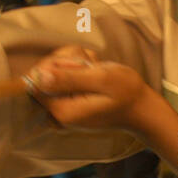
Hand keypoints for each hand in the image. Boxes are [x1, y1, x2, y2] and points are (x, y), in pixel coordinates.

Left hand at [25, 47, 149, 131]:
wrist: (142, 108)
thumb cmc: (127, 92)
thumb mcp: (100, 79)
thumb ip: (68, 78)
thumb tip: (37, 76)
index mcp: (62, 111)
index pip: (36, 81)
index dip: (53, 65)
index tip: (77, 64)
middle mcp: (57, 114)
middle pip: (42, 77)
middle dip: (64, 62)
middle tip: (89, 64)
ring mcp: (62, 111)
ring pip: (52, 74)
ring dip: (72, 63)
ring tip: (93, 67)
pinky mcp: (68, 105)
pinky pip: (61, 81)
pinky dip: (76, 70)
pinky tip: (92, 71)